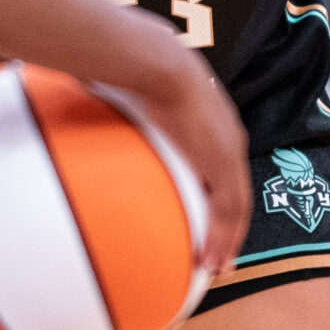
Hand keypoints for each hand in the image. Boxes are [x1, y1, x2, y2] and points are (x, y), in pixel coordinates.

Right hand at [133, 64, 248, 274]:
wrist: (156, 63)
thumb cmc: (139, 69)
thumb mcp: (136, 92)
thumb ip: (126, 105)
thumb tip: (92, 101)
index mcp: (212, 122)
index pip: (223, 168)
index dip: (219, 197)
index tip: (210, 220)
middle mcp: (229, 138)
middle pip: (236, 192)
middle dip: (231, 226)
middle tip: (222, 254)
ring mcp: (229, 153)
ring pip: (236, 208)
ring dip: (228, 240)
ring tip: (217, 266)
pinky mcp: (223, 166)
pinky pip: (228, 212)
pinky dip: (222, 239)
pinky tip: (211, 260)